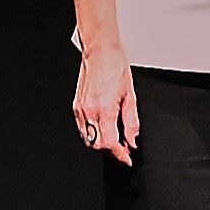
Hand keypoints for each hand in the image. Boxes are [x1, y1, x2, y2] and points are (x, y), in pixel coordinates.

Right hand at [73, 46, 138, 165]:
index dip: (119, 154)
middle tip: (123, 146)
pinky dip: (92, 132)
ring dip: (101, 142)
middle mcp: (90, 111)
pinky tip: (103, 127)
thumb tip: (133, 139)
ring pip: (88, 138)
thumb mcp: (130, 94)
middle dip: (111, 149)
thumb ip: (132, 121)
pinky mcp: (76, 105)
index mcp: (105, 108)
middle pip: (97, 144)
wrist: (100, 51)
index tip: (127, 158)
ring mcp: (80, 109)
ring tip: (115, 136)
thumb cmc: (115, 66)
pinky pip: (83, 127)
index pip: (110, 142)